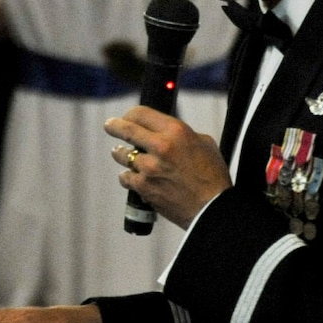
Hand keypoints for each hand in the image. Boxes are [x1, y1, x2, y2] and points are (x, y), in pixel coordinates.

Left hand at [103, 106, 231, 228]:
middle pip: (124, 129)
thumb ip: (180, 134)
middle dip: (113, 126)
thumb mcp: (204, 144)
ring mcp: (149, 167)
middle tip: (109, 126)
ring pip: (121, 154)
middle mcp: (161, 146)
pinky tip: (134, 176)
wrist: (213, 208)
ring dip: (121, 154)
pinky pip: (125, 176)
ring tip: (123, 154)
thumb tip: (162, 130)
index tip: (126, 117)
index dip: (130, 114)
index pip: (141, 113)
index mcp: (176, 132)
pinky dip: (128, 176)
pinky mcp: (143, 186)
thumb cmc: (212, 176)